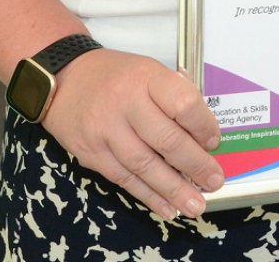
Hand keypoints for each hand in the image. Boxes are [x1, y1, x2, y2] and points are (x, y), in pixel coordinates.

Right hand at [38, 48, 224, 220]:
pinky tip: (167, 208)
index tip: (213, 142)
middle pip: (167, 140)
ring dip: (174, 190)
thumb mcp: (148, 71)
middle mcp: (126, 103)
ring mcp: (106, 130)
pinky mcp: (92, 153)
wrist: (65, 80)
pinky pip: (124, 179)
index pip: (183, 103)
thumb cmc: (116, 77)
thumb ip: (174, 97)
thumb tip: (202, 136)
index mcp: (146, 78)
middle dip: (195, 166)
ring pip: (145, 166)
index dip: (203, 126)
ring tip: (195, 205)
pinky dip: (148, 196)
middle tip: (214, 182)